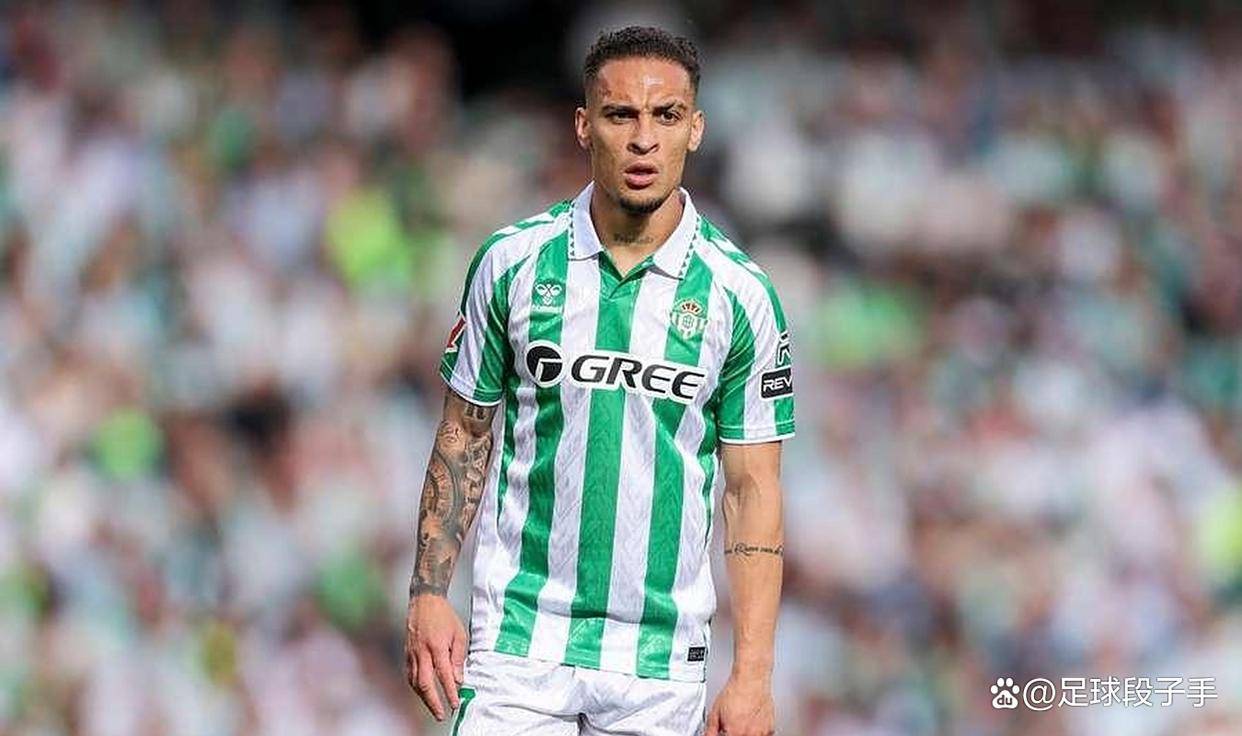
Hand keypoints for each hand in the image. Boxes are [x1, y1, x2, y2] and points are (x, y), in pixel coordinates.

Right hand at [404, 593, 468, 720]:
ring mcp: (412, 653)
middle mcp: (422, 652)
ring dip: (424, 698)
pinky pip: (410, 675)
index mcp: (437, 646)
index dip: (449, 692)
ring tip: (433, 708)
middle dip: (433, 702)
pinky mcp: (406, 653)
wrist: (424, 601)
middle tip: (441, 714)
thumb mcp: (459, 633)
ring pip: (415, 682)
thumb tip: (458, 679)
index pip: (444, 675)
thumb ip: (459, 657)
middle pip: (425, 683)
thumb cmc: (445, 617)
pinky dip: (416, 687)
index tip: (454, 704)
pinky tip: (423, 693)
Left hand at [705, 674, 774, 735]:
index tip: (723, 730)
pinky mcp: (770, 728)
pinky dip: (756, 731)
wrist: (751, 680)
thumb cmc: (736, 692)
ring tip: (741, 721)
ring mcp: (761, 732)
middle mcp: (749, 735)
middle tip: (731, 724)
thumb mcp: (715, 711)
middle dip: (733, 733)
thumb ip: (710, 730)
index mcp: (734, 733)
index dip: (724, 733)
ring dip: (745, 733)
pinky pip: (762, 735)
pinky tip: (751, 721)